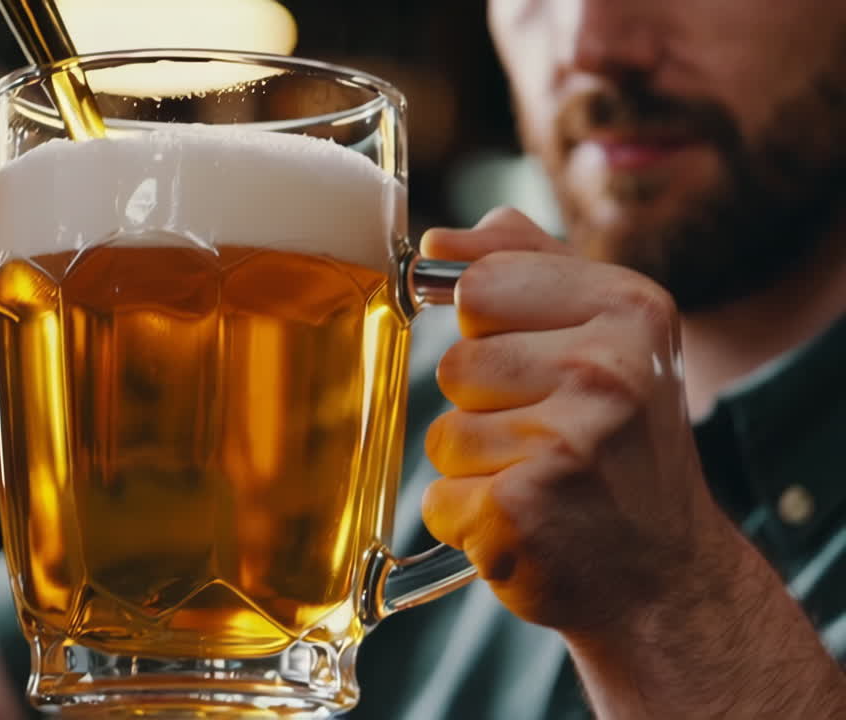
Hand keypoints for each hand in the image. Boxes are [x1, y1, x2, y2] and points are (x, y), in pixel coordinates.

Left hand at [419, 207, 731, 632]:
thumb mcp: (604, 333)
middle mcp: (608, 370)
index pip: (480, 284)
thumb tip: (441, 237)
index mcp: (629, 307)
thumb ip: (525, 265)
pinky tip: (529, 526)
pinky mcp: (522, 510)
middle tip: (551, 440)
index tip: (537, 362)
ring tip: (542, 482)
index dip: (489, 329)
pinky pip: (439, 499)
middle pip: (455, 364)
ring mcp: (568, 442)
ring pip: (443, 436)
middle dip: (483, 408)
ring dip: (477, 469)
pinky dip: (468, 521)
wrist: (668, 576)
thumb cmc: (623, 446)